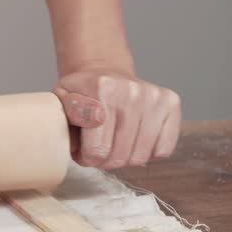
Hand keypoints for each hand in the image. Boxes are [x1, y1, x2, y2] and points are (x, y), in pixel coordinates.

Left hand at [54, 67, 181, 168]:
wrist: (104, 70)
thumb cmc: (82, 92)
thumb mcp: (61, 102)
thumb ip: (63, 124)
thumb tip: (76, 147)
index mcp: (101, 91)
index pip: (97, 150)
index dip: (87, 158)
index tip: (82, 152)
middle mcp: (131, 92)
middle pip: (120, 157)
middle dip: (105, 161)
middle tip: (98, 150)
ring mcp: (153, 97)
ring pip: (141, 156)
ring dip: (125, 158)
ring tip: (114, 144)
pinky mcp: (171, 102)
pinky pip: (163, 149)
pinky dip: (148, 152)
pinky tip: (134, 139)